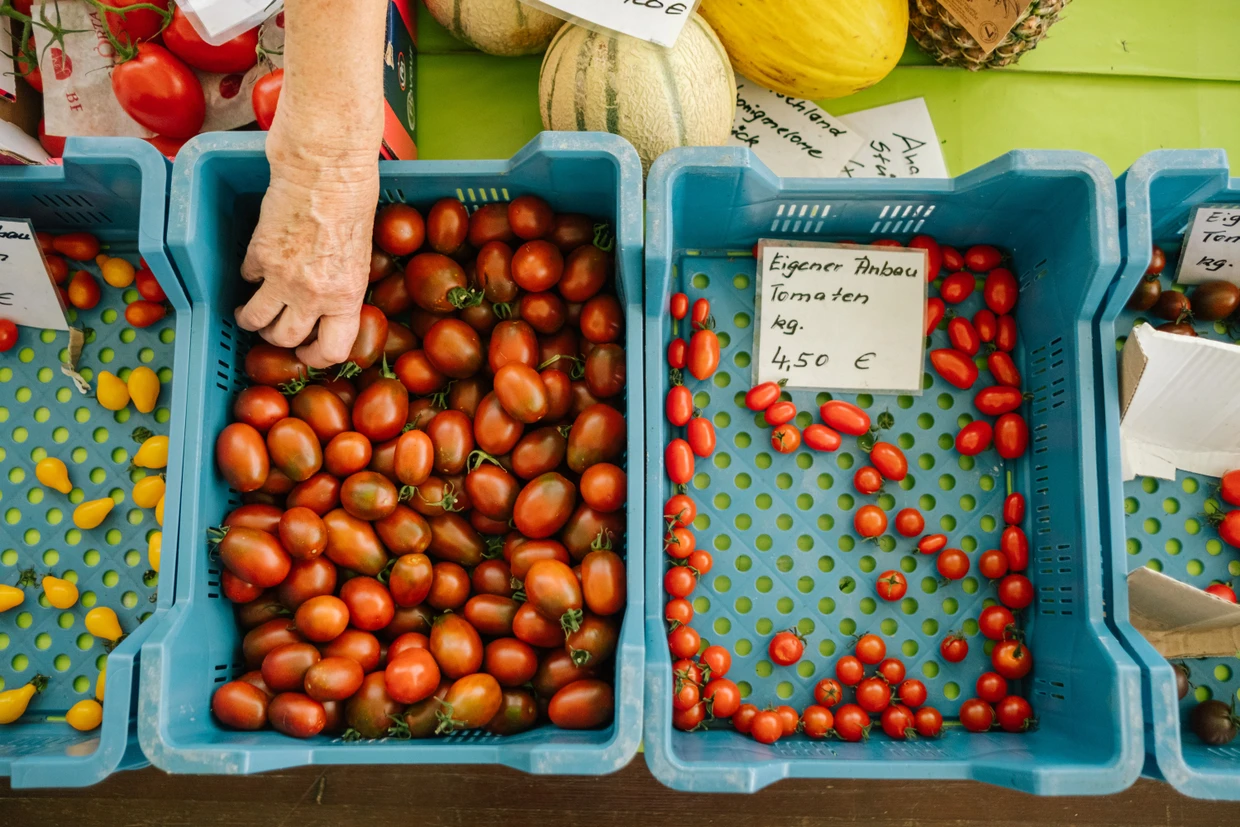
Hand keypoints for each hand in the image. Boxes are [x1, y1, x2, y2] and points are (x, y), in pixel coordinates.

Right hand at [235, 154, 378, 368]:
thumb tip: (333, 303)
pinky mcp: (257, 255)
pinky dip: (249, 276)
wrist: (326, 168)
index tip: (308, 354)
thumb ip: (345, 286)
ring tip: (251, 311)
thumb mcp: (363, 256)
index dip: (317, 358)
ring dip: (251, 319)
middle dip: (278, 339)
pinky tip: (256, 266)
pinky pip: (246, 278)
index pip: (332, 350)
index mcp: (346, 296)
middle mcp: (312, 295)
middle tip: (276, 329)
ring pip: (254, 319)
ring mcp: (280, 277)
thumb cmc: (355, 202)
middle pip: (285, 339)